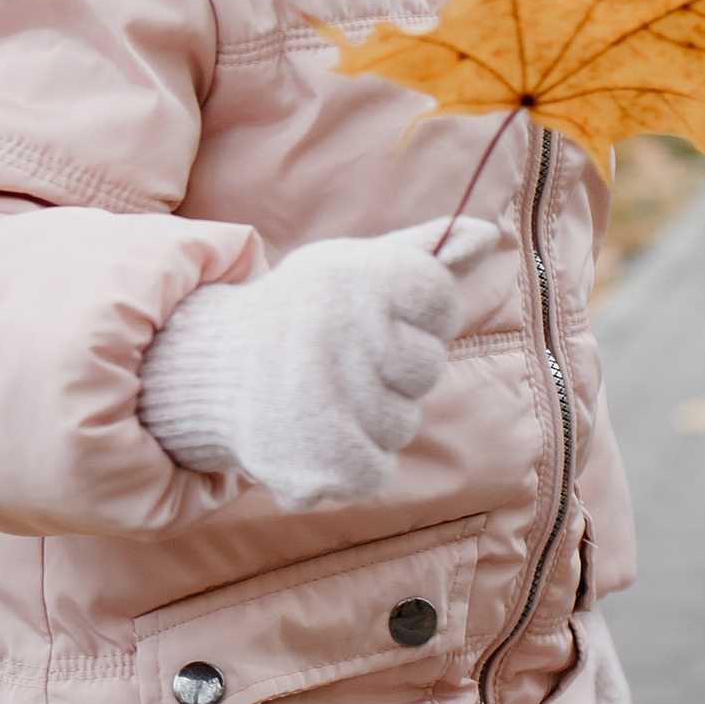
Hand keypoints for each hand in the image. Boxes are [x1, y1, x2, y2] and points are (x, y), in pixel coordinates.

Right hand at [137, 218, 503, 510]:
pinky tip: (321, 434)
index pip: (438, 296)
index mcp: (348, 276)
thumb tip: (487, 234)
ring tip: (324, 396)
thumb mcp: (357, 267)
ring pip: (401, 421)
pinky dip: (356, 459)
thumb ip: (425, 254)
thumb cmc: (307, 313)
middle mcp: (333, 332)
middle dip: (398, 370)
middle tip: (344, 360)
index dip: (423, 313)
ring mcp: (324, 399)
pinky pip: (378, 469)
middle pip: (426, 366)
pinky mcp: (319, 461)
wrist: (217, 375)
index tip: (385, 315)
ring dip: (374, 416)